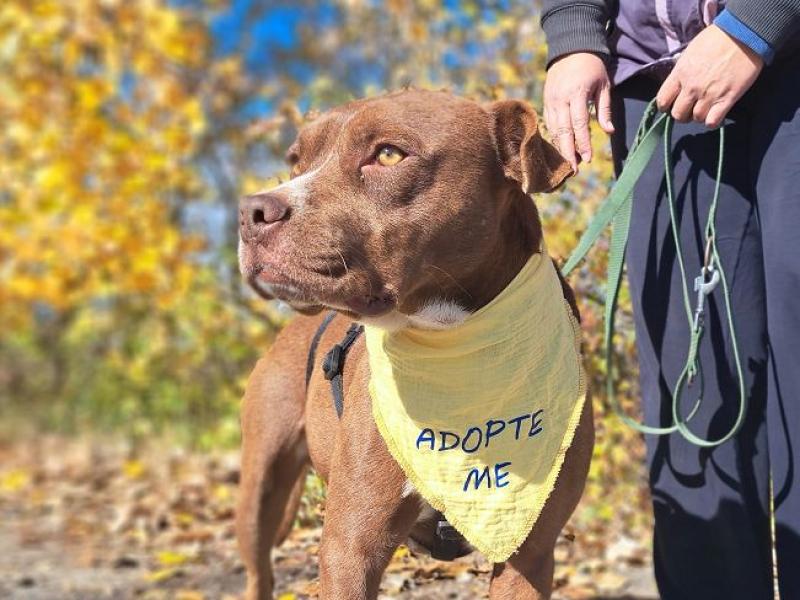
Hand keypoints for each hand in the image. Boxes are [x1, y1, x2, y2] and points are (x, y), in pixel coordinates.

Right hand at [543, 52, 614, 172]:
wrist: (570, 47)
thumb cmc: (592, 67)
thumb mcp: (604, 85)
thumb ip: (605, 109)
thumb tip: (609, 132)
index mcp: (577, 93)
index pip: (579, 124)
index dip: (583, 143)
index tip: (587, 159)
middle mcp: (561, 99)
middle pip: (562, 131)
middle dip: (567, 152)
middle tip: (572, 171)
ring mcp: (550, 100)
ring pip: (553, 129)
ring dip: (560, 147)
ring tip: (567, 163)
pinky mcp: (545, 101)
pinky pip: (548, 123)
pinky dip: (554, 137)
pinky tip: (560, 148)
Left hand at [656, 24, 762, 127]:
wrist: (743, 34)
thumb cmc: (716, 38)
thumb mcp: (690, 52)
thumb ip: (682, 71)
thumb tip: (678, 83)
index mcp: (680, 74)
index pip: (662, 100)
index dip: (666, 106)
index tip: (672, 104)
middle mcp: (691, 87)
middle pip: (678, 115)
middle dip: (683, 114)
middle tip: (691, 108)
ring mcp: (709, 95)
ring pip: (696, 119)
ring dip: (699, 116)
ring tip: (706, 108)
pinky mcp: (727, 99)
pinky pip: (712, 122)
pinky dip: (712, 121)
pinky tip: (716, 114)